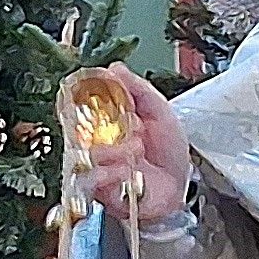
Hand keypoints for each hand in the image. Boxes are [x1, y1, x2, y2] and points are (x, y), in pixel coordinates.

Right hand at [69, 65, 189, 227]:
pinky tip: (125, 169)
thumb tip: (115, 68)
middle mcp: (98, 142)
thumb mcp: (159, 112)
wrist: (180, 186)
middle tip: (132, 124)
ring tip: (136, 149)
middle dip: (103, 122)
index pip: (84, 104)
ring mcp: (97, 166)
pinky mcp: (99, 190)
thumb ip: (139, 90)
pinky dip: (105, 174)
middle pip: (78, 127)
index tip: (102, 90)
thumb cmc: (168, 152)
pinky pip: (88, 181)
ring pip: (85, 154)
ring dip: (113, 150)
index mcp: (108, 120)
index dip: (90, 96)